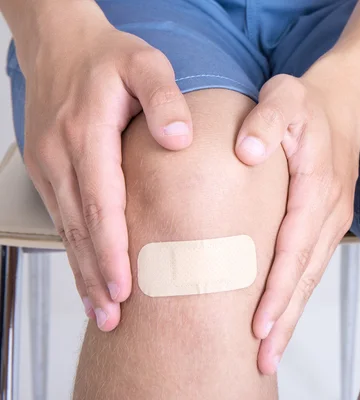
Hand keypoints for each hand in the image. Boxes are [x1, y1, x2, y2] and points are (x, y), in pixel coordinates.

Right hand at [22, 3, 192, 330]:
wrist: (60, 44)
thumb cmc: (110, 57)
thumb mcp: (145, 63)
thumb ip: (164, 97)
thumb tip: (178, 140)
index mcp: (87, 132)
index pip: (101, 201)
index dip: (111, 248)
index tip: (124, 285)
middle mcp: (61, 154)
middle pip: (80, 227)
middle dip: (95, 276)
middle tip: (112, 318)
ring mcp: (49, 163)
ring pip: (68, 229)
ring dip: (83, 272)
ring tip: (101, 311)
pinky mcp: (49, 169)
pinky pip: (63, 218)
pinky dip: (76, 250)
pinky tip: (88, 274)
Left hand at [235, 70, 359, 373]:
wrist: (343, 100)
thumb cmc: (305, 101)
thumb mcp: (283, 94)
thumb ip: (266, 119)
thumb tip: (248, 151)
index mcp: (316, 184)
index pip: (294, 246)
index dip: (278, 287)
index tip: (258, 323)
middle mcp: (328, 209)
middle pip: (306, 274)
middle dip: (285, 319)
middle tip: (262, 359)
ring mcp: (332, 218)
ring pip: (311, 275)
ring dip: (292, 314)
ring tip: (269, 353)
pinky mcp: (327, 221)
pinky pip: (312, 264)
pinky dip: (298, 294)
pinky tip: (283, 314)